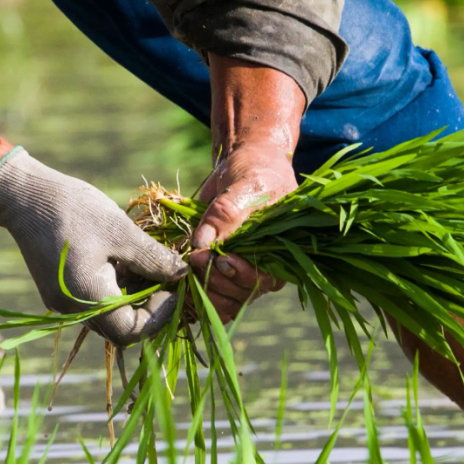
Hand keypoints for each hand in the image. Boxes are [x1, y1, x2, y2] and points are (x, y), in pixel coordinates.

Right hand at [0, 149, 187, 346]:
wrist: (24, 195)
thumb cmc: (74, 210)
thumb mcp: (121, 232)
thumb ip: (154, 259)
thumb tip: (183, 275)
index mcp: (88, 300)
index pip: (132, 331)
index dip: (160, 315)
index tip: (174, 287)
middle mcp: (73, 310)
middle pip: (121, 327)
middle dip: (149, 305)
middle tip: (166, 275)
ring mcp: (63, 302)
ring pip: (109, 314)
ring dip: (133, 295)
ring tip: (146, 262)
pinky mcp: (60, 290)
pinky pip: (95, 300)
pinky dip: (115, 286)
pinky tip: (124, 259)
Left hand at [189, 143, 292, 320]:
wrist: (244, 163)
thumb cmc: (254, 171)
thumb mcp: (244, 186)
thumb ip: (226, 213)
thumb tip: (202, 242)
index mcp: (281, 251)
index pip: (262, 278)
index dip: (238, 273)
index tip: (216, 258)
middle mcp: (264, 267)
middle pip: (241, 293)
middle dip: (215, 280)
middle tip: (194, 259)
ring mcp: (243, 271)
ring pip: (226, 300)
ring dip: (203, 292)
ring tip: (184, 274)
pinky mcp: (222, 271)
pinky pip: (214, 296)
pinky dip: (197, 298)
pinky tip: (182, 291)